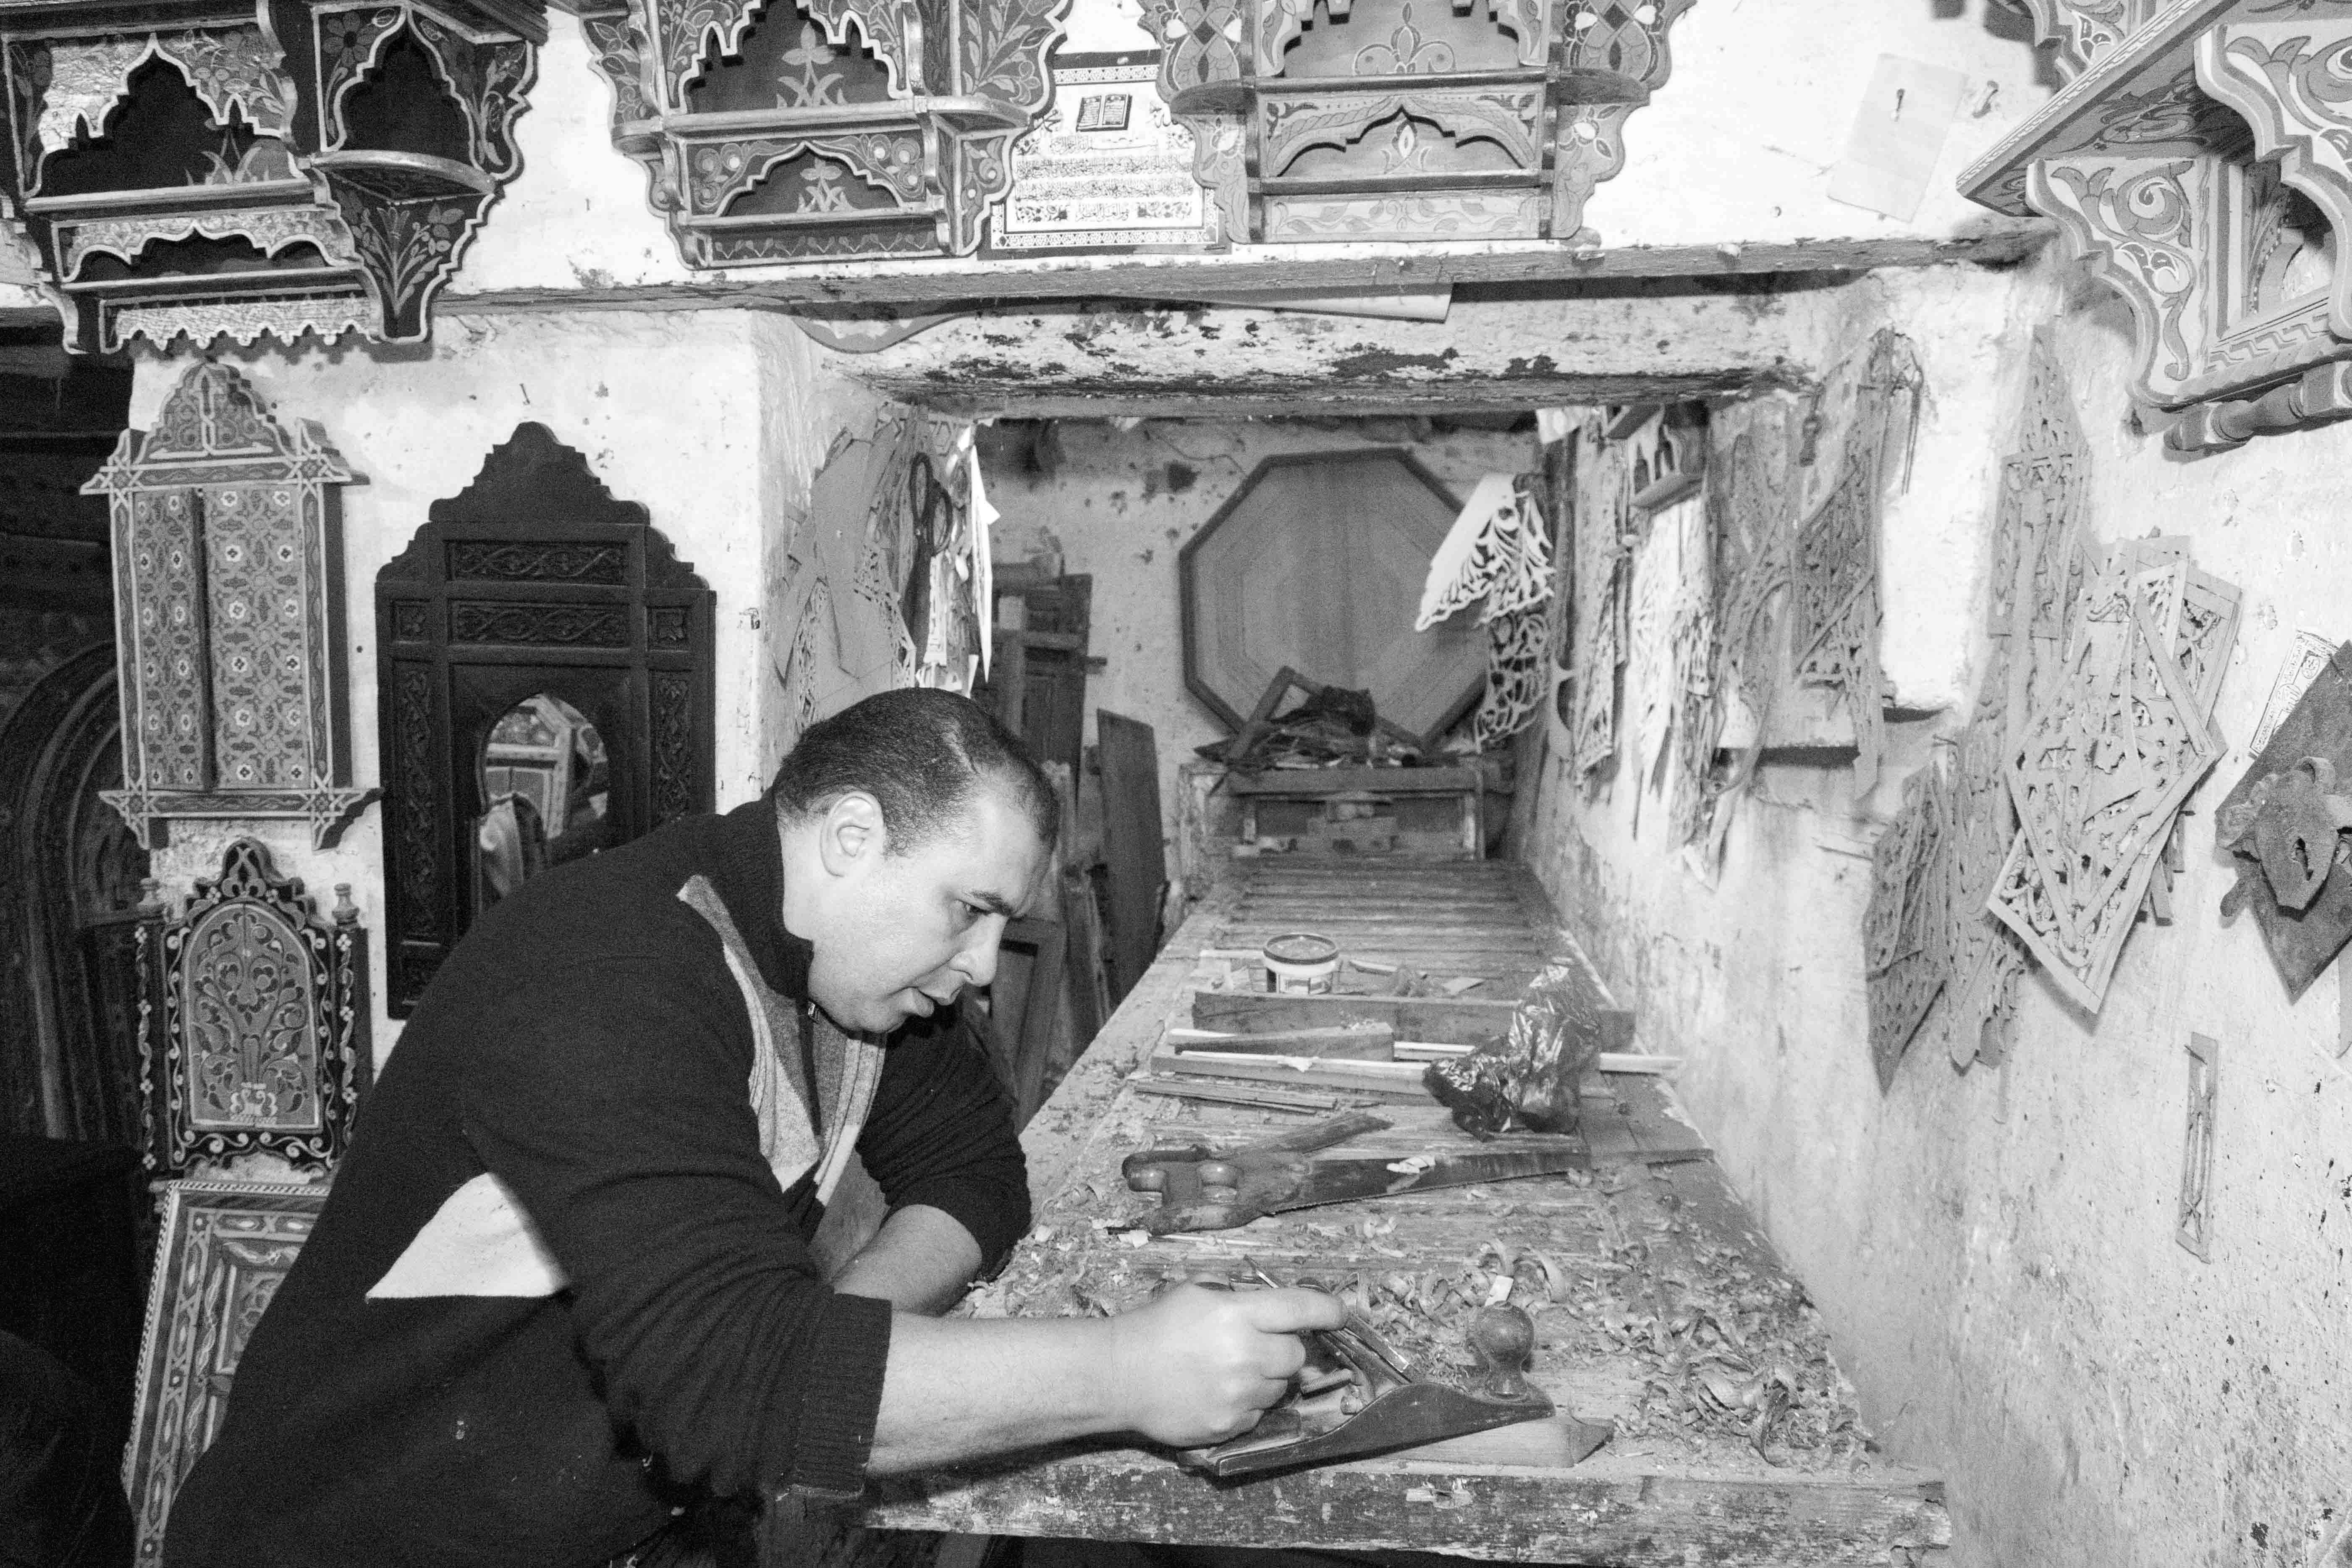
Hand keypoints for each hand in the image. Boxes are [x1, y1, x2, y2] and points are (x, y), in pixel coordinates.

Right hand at [1105, 1283, 1347, 1446]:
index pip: (1301, 1308)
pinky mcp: (1230, 1424)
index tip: (1339, 1313)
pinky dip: (1246, 1404)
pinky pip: (1258, 1414)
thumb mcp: (1195, 1293)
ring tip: (1228, 1371)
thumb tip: (1275, 1309)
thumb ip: (1239, 1299)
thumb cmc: (1155, 1326)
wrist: (1117, 1375)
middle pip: (1296, 1354)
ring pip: (1280, 1387)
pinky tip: (1216, 1392)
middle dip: (1283, 1348)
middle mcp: (1245, 1353)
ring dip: (1265, 1378)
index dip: (1327, 1309)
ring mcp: (1239, 1394)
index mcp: (1237, 1313)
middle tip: (1256, 1346)